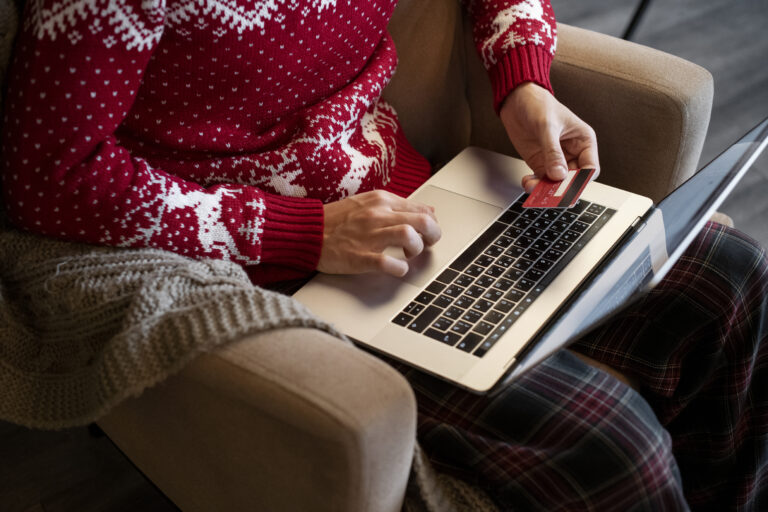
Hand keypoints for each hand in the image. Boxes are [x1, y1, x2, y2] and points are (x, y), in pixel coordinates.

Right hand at [318, 190, 441, 276]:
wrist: (307, 231)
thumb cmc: (336, 220)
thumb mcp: (368, 203)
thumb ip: (398, 206)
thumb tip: (428, 210)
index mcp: (381, 201)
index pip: (421, 208)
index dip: (431, 223)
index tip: (427, 232)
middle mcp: (378, 215)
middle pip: (423, 221)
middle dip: (433, 235)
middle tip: (427, 245)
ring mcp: (369, 236)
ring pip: (409, 236)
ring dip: (417, 249)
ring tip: (409, 255)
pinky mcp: (360, 257)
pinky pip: (389, 263)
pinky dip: (399, 269)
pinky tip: (397, 270)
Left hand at [499, 82, 599, 191]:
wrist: (517, 100)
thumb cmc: (538, 105)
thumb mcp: (547, 127)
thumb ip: (552, 152)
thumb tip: (558, 174)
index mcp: (584, 142)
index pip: (590, 169)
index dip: (581, 181)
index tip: (568, 187)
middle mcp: (572, 153)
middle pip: (573, 180)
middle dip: (562, 189)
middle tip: (550, 193)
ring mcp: (556, 160)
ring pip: (556, 184)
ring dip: (545, 190)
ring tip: (533, 188)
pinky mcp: (541, 164)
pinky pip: (541, 181)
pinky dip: (534, 185)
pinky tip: (527, 182)